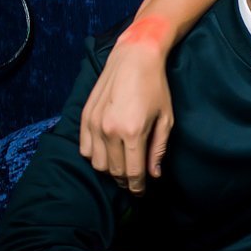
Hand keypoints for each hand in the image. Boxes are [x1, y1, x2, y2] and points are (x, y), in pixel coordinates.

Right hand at [79, 24, 173, 194]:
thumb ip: (158, 149)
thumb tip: (154, 174)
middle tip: (134, 181)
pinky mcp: (85, 117)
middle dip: (125, 181)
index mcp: (132, 132)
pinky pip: (85, 149)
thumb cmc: (155, 87)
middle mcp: (109, 130)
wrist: (134, 58)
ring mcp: (94, 124)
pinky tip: (108, 153)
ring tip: (122, 168)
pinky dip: (95, 157)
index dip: (138, 187)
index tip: (142, 192)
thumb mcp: (166, 119)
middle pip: (114, 171)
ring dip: (110, 171)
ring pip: (97, 164)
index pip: (132, 173)